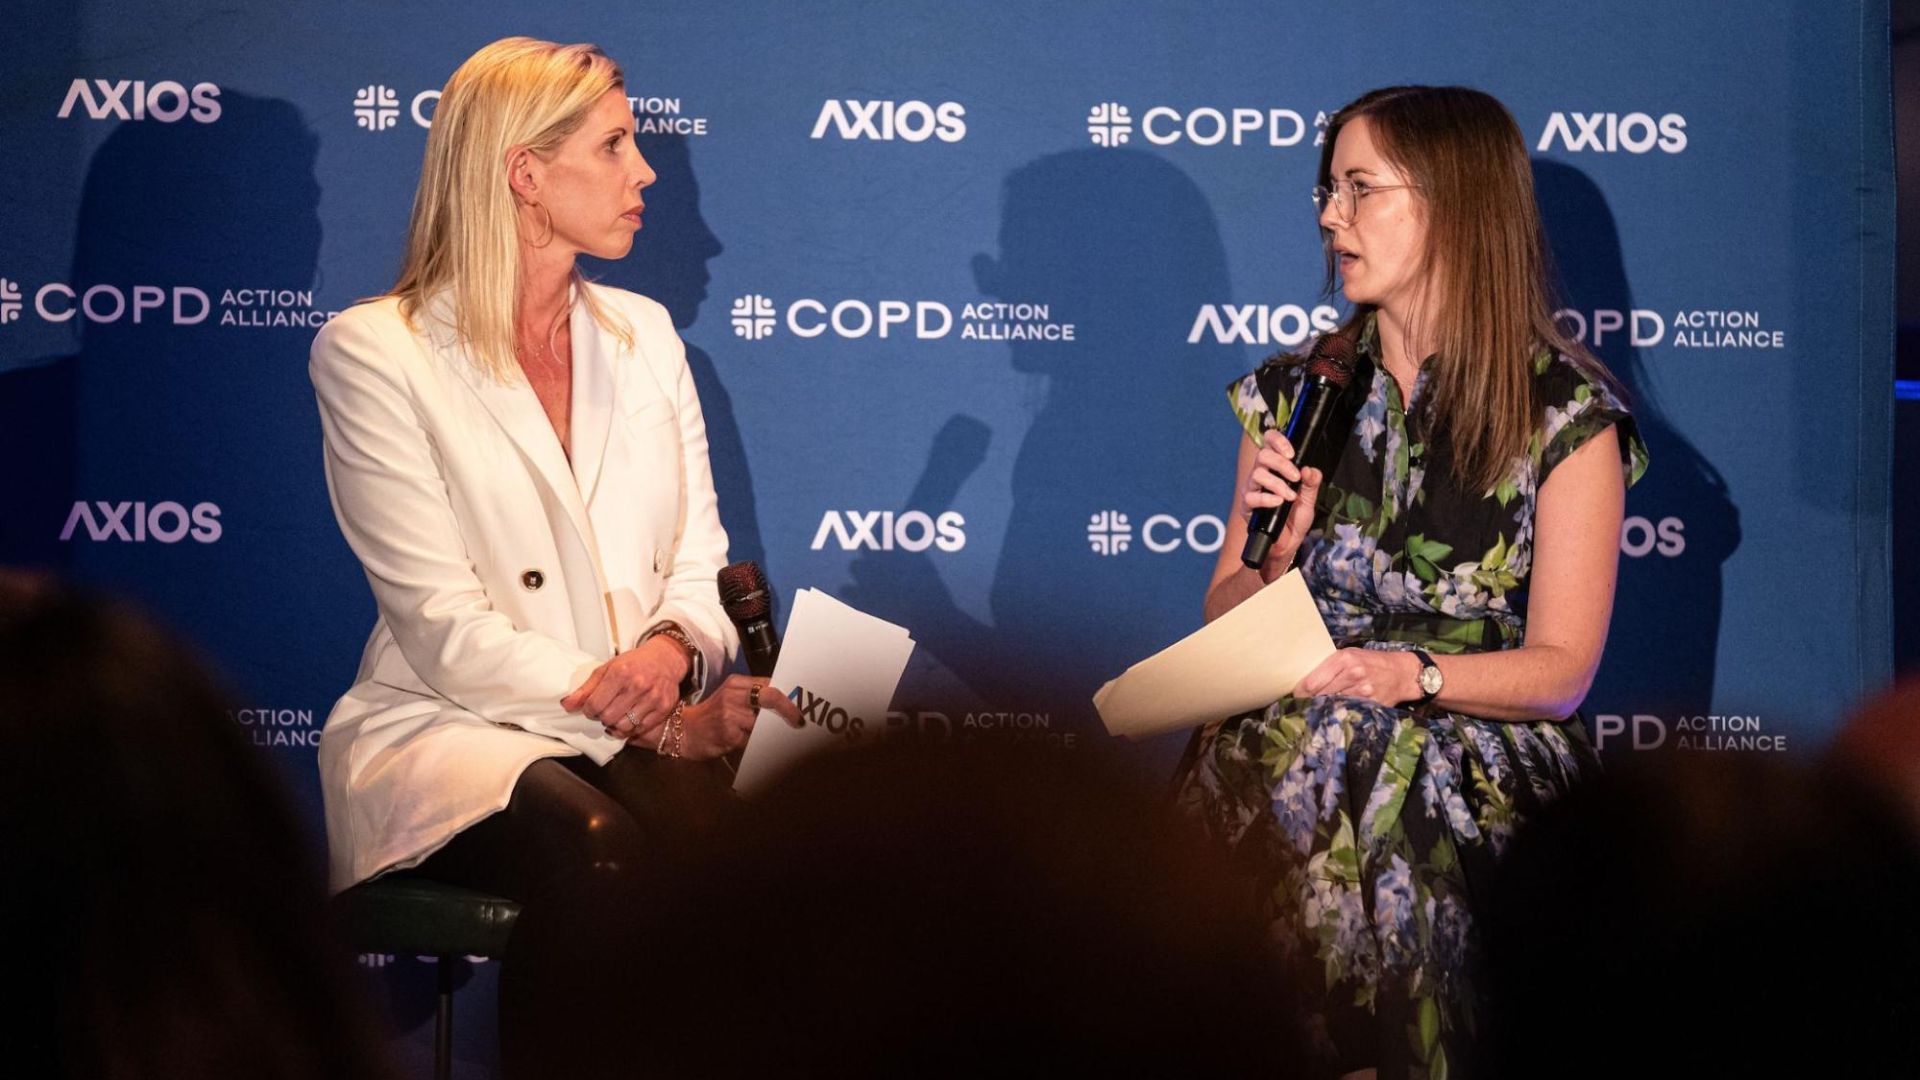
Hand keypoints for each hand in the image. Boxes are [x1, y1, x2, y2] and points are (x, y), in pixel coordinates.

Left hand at [562, 635, 689, 740]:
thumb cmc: (633, 664)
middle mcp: (637, 685)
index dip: (588, 710)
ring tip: (616, 715)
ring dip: (615, 725)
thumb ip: (586, 688)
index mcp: (620, 673)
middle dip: (601, 718)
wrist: (664, 660)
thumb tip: (566, 705)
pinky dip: (631, 728)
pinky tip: (628, 719)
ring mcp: (652, 697)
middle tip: (604, 711)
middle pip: (608, 718)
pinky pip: (640, 728)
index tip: (590, 708)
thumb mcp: (607, 669)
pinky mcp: (664, 707)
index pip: (594, 704)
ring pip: (624, 726)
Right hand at [633, 675, 802, 758]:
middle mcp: (733, 695)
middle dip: (788, 710)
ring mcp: (730, 715)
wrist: (684, 732)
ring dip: (769, 732)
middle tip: (799, 722)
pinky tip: (750, 744)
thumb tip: (785, 703)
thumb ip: (753, 697)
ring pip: (763, 723)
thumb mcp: (730, 697)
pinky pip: (752, 740)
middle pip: (770, 698)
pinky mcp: (728, 734)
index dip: (786, 695)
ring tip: (770, 736)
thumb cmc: (713, 716)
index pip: (769, 683)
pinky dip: (756, 744)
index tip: (800, 705)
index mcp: (736, 683)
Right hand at [1245, 429, 1323, 581]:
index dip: (1277, 440)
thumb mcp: (1309, 499)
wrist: (1288, 543)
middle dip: (1281, 464)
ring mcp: (1252, 489)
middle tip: (1295, 478)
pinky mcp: (1247, 506)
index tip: (1291, 452)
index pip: (1269, 442)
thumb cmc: (1295, 519)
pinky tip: (1278, 503)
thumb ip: (1311, 483)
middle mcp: (1261, 474)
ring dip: (1277, 483)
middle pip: (1262, 455)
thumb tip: (1309, 470)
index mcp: (1276, 467)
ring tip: (1289, 496)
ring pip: (1257, 474)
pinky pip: (1252, 497)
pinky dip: (1267, 498)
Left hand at [1293, 648, 1421, 706]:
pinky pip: (1347, 711)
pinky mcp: (1370, 704)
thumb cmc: (1371, 662)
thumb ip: (1330, 665)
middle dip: (1310, 701)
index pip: (1312, 682)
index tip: (1296, 696)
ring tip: (1317, 709)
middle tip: (1303, 705)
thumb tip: (1305, 680)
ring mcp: (1363, 691)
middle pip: (1320, 695)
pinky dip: (1339, 713)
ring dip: (1323, 708)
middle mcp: (1353, 674)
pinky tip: (1335, 713)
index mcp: (1344, 659)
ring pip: (1332, 705)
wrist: (1402, 672)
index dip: (1300, 692)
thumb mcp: (1350, 655)